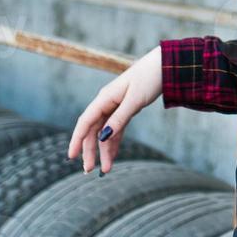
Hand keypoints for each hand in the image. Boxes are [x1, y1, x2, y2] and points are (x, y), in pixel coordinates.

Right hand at [67, 44, 163, 172]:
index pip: (85, 121)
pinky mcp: (125, 109)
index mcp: (105, 98)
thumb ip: (119, 118)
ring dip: (103, 150)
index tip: (71, 156)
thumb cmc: (149, 78)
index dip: (77, 139)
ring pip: (104, 132)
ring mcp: (115, 106)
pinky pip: (116, 129)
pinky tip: (112, 156)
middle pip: (93, 130)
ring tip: (105, 169)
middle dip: (90, 150)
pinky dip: (114, 142)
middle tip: (89, 170)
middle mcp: (106, 102)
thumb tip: (103, 137)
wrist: (165, 65)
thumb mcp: (135, 100)